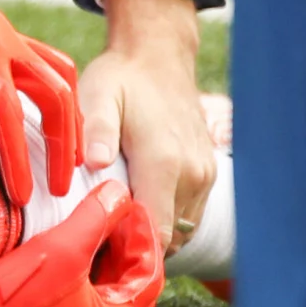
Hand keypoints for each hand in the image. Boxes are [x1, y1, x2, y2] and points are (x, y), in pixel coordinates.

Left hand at [0, 0, 81, 205]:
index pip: (9, 109)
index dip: (18, 157)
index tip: (22, 196)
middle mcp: (0, 31)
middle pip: (52, 89)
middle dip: (60, 141)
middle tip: (58, 187)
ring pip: (55, 74)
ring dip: (65, 118)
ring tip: (68, 160)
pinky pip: (39, 66)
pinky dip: (51, 96)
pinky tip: (49, 124)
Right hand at [0, 180, 163, 306]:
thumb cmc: (15, 295)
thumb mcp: (62, 248)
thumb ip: (96, 217)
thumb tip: (120, 193)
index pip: (149, 280)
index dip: (147, 240)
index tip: (135, 208)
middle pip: (126, 285)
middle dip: (124, 245)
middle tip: (117, 209)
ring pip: (100, 288)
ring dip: (101, 254)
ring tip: (94, 217)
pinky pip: (77, 292)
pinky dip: (80, 266)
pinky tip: (67, 238)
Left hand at [81, 0, 213, 255]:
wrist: (159, 57)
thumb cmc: (122, 78)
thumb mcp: (98, 95)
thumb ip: (96, 130)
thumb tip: (96, 164)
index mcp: (164, 161)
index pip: (154, 231)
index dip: (126, 249)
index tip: (96, 249)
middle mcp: (193, 174)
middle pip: (167, 237)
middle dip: (134, 245)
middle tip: (97, 240)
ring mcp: (206, 175)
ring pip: (180, 229)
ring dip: (151, 233)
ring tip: (114, 224)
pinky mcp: (209, 173)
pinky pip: (188, 214)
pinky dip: (165, 218)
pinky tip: (136, 206)